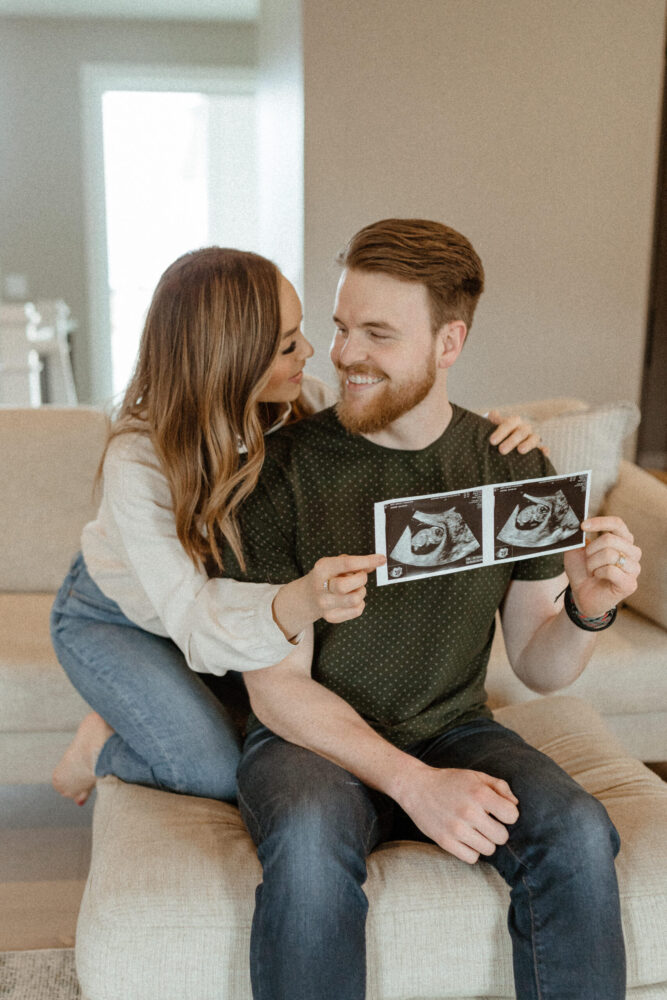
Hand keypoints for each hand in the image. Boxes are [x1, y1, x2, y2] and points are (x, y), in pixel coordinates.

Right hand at [272, 553, 385, 637]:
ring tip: (354, 588)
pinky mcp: (332, 617)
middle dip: (360, 579)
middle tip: (359, 576)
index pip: (346, 564)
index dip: (367, 561)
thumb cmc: (327, 576)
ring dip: (361, 591)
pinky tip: (352, 597)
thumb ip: (355, 563)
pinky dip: (360, 603)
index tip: (381, 559)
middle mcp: (321, 587)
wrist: (307, 596)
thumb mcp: (335, 564)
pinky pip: (357, 610)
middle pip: (346, 585)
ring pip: (355, 599)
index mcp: (322, 569)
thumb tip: (376, 563)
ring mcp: (325, 604)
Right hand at [397, 766, 518, 864]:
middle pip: (502, 837)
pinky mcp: (445, 841)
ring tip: (475, 830)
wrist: (416, 787)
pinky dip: (472, 850)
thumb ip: (499, 786)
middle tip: (486, 822)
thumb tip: (515, 804)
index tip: (498, 811)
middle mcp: (469, 812)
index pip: (512, 816)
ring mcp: (456, 829)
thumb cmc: (450, 781)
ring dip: (485, 841)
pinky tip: (466, 839)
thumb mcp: (476, 776)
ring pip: (489, 849)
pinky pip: (472, 858)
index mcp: (479, 793)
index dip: (508, 814)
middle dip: (497, 830)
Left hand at [487, 410, 547, 455]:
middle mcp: (525, 429)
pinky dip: (544, 451)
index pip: (509, 423)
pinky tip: (543, 453)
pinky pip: (544, 449)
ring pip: (534, 438)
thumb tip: (493, 413)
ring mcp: (533, 438)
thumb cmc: (499, 435)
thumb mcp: (494, 427)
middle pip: (521, 431)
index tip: (492, 441)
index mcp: (514, 422)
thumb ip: (493, 421)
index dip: (501, 431)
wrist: (507, 441)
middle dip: (512, 440)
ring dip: (528, 444)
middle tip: (501, 450)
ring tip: (520, 450)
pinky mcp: (539, 449)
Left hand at [564, 515, 640, 618]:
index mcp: (622, 540)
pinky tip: (598, 577)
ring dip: (592, 563)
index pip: (617, 523)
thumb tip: (577, 524)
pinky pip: (611, 570)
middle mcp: (632, 552)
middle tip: (587, 561)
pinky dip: (598, 572)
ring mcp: (634, 568)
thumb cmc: (582, 570)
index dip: (600, 522)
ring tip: (592, 571)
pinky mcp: (630, 584)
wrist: (581, 595)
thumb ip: (578, 536)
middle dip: (591, 550)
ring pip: (610, 554)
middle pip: (610, 539)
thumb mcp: (575, 550)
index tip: (582, 526)